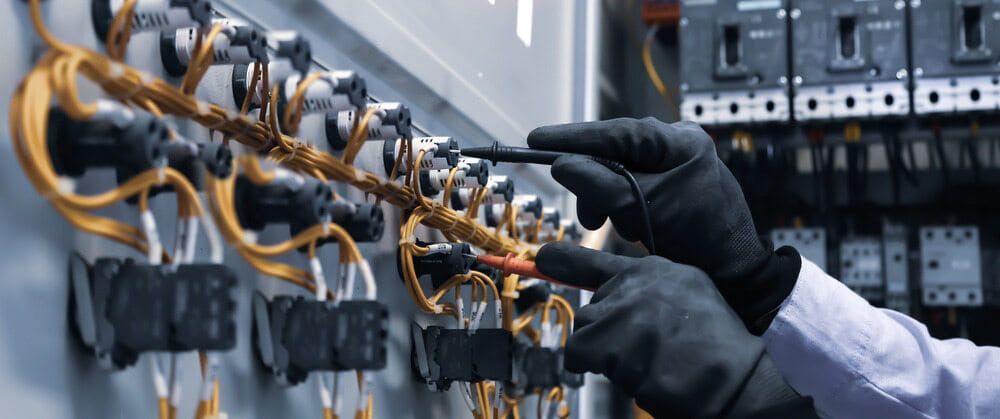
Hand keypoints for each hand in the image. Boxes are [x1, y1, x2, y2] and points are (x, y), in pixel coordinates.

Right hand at [528, 118, 767, 281]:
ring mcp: (679, 163)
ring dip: (610, 201)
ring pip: (620, 172)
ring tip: (618, 229)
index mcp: (679, 141)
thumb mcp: (641, 208)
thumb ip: (598, 184)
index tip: (536, 140)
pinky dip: (624, 207)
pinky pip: (634, 186)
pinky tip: (633, 228)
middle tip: (589, 219)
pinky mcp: (674, 183)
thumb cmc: (698, 239)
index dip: (571, 137)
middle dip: (596, 185)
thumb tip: (562, 164)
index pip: (615, 131)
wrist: (734, 273)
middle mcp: (679, 144)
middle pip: (615, 152)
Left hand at [535, 243, 813, 417]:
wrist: (737, 377)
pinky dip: (597, 369)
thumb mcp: (690, 293)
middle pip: (589, 309)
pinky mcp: (612, 346)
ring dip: (605, 354)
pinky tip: (633, 373)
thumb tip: (613, 296)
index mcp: (655, 271)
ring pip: (584, 333)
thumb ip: (649, 289)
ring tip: (645, 362)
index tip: (542, 259)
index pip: (596, 261)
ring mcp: (622, 314)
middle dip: (604, 334)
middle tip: (639, 351)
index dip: (564, 261)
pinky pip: (580, 357)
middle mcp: (634, 286)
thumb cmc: (718, 343)